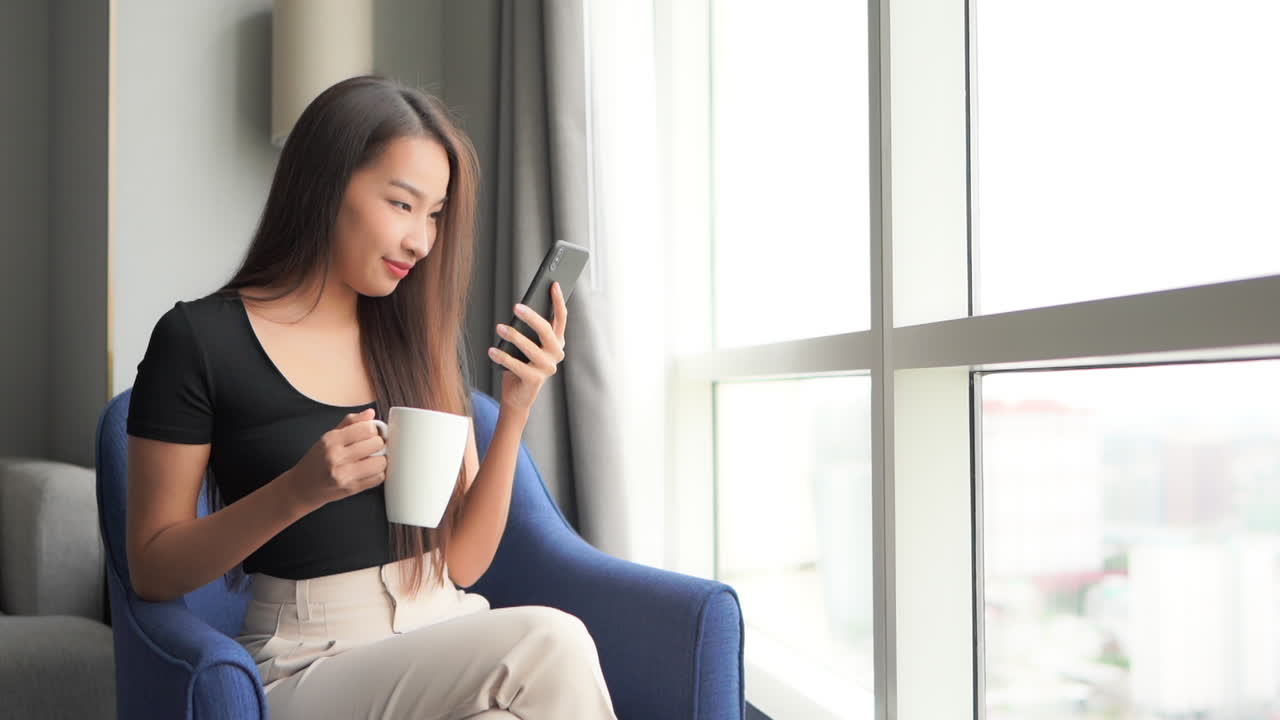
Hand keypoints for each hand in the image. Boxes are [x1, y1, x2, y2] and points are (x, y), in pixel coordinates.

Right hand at [277, 408, 387, 512]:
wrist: (302, 488)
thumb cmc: (316, 461)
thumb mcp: (328, 437)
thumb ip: (350, 423)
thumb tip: (371, 413)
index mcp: (331, 440)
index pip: (367, 428)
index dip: (373, 430)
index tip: (370, 434)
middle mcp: (336, 457)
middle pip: (376, 444)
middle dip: (377, 444)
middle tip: (371, 447)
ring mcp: (344, 474)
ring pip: (380, 462)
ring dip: (380, 460)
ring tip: (371, 459)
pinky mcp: (351, 489)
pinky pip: (378, 478)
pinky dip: (378, 474)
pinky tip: (369, 471)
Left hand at [488, 281, 567, 414]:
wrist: (518, 395)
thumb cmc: (521, 364)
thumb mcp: (527, 344)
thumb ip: (529, 330)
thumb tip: (520, 309)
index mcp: (557, 342)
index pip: (561, 318)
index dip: (558, 301)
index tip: (553, 284)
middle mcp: (556, 354)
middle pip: (546, 330)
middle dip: (531, 316)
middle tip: (515, 306)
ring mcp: (547, 368)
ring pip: (530, 348)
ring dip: (513, 336)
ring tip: (499, 328)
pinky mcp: (535, 380)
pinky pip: (517, 365)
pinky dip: (503, 357)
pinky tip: (492, 350)